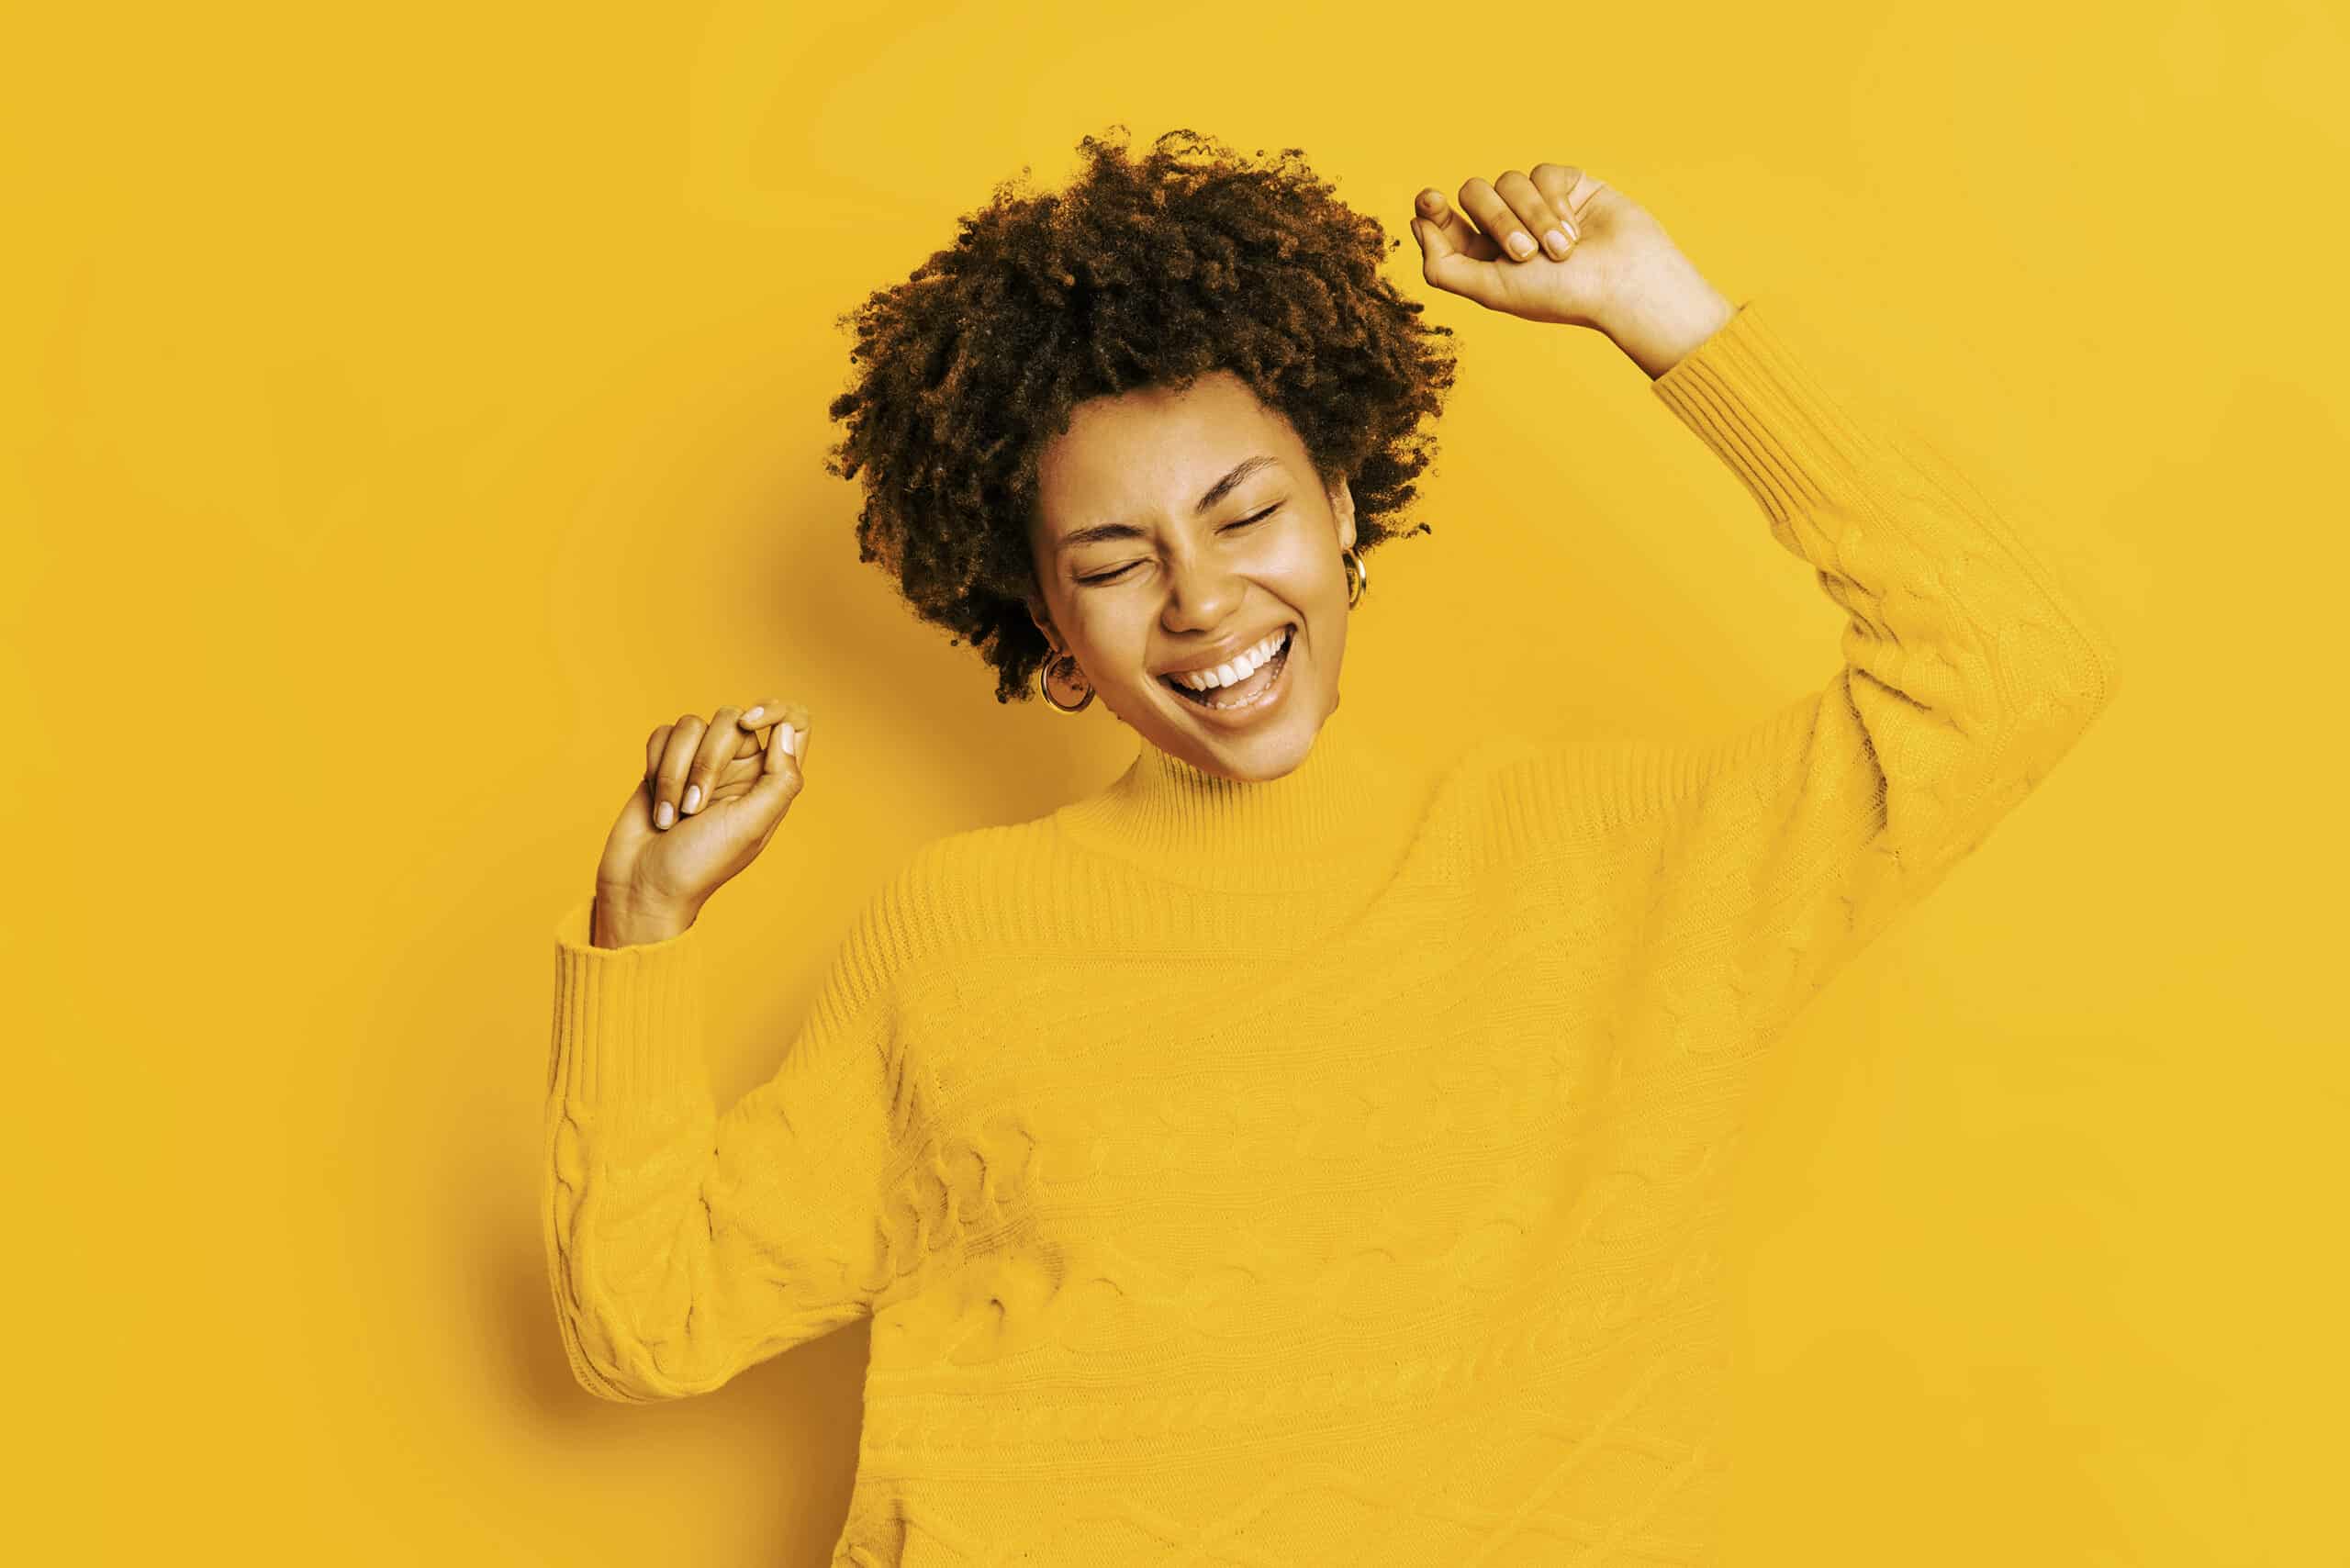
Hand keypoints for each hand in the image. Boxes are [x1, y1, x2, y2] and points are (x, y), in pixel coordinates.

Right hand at [591, 698, 812, 939]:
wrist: (642, 884)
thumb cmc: (700, 863)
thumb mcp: (752, 826)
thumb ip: (781, 779)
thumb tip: (786, 729)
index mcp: (770, 781)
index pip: (795, 723)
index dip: (777, 709)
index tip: (750, 721)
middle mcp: (740, 766)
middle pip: (730, 718)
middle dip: (706, 762)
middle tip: (695, 808)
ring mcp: (701, 763)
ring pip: (690, 725)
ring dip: (674, 772)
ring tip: (671, 815)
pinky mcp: (665, 763)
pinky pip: (662, 734)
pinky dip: (655, 766)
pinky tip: (655, 803)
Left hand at [1408, 163, 1685, 332]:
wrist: (1624, 282)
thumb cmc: (1560, 295)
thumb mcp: (1491, 290)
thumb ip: (1444, 267)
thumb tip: (1416, 226)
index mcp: (1485, 257)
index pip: (1446, 222)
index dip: (1433, 209)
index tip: (1428, 200)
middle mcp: (1509, 228)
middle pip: (1475, 193)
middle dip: (1498, 220)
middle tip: (1525, 254)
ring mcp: (1538, 204)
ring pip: (1509, 180)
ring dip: (1534, 217)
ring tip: (1562, 250)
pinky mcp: (1568, 185)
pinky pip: (1542, 174)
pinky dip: (1556, 203)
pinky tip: (1577, 229)